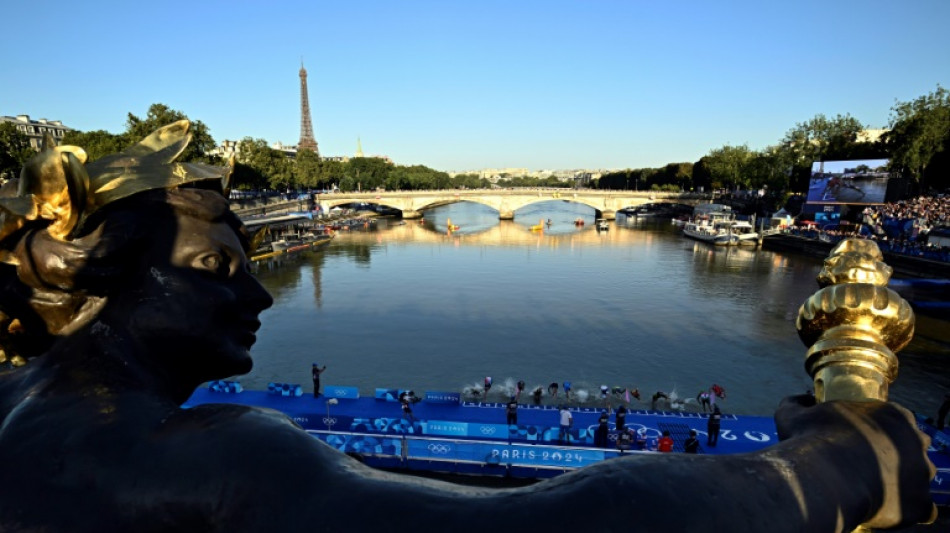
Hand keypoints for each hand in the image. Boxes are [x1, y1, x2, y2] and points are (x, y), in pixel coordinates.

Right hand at [775, 395, 936, 528]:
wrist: (826, 476)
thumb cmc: (811, 441)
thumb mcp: (794, 414)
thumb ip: (798, 402)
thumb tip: (803, 400)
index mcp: (893, 415)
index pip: (895, 421)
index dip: (878, 432)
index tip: (861, 443)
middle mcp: (916, 439)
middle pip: (911, 447)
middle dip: (894, 456)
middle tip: (866, 465)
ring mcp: (922, 471)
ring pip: (917, 477)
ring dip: (900, 482)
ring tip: (872, 488)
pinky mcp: (921, 501)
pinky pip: (924, 509)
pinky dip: (907, 508)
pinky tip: (884, 506)